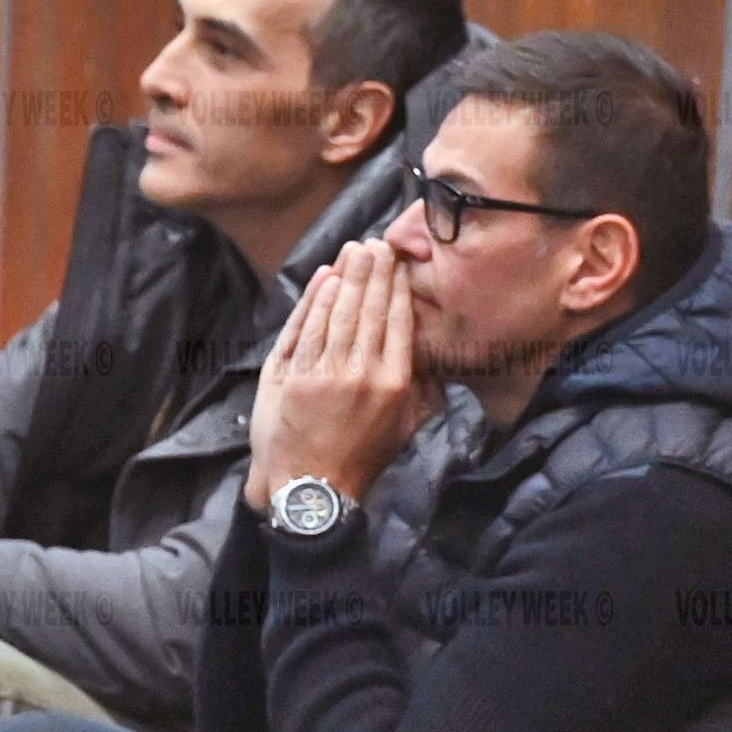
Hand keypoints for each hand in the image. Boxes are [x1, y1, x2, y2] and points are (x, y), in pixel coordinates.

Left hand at [245, 240, 440, 513]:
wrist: (313, 488)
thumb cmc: (361, 459)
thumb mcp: (405, 430)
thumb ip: (422, 392)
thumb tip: (435, 360)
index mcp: (396, 383)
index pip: (398, 322)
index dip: (397, 288)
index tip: (397, 263)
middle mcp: (364, 373)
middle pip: (370, 310)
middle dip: (373, 272)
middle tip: (375, 243)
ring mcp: (327, 373)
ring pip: (339, 314)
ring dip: (346, 277)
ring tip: (352, 251)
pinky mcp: (296, 377)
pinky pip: (308, 329)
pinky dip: (316, 302)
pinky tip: (325, 280)